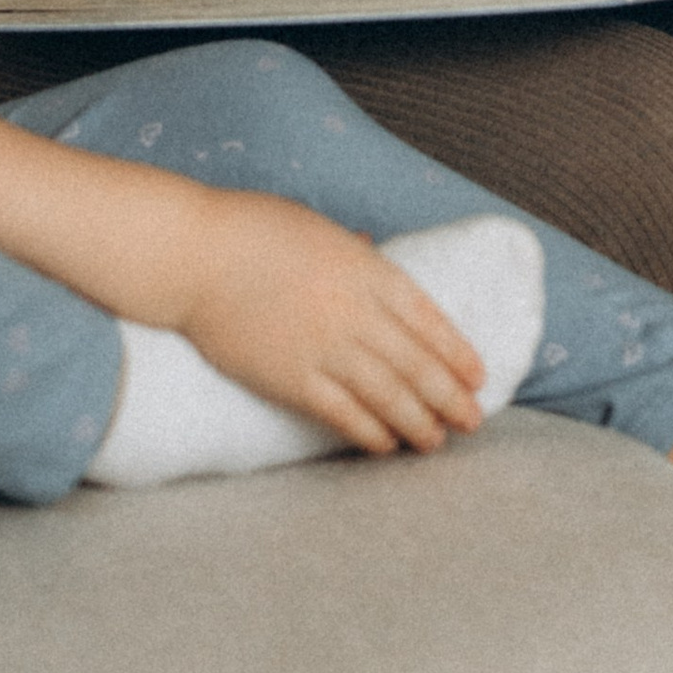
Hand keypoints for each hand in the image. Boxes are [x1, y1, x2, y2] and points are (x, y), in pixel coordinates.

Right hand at [175, 191, 488, 454]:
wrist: (194, 255)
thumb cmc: (251, 229)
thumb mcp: (315, 226)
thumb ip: (350, 249)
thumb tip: (373, 253)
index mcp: (363, 268)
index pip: (426, 317)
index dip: (455, 351)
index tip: (478, 375)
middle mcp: (352, 311)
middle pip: (415, 363)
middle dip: (449, 396)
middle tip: (474, 421)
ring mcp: (323, 347)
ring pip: (386, 395)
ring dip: (418, 422)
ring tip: (437, 442)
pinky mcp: (291, 379)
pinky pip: (342, 413)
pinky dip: (370, 433)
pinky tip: (387, 446)